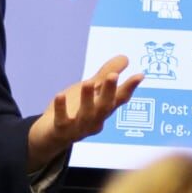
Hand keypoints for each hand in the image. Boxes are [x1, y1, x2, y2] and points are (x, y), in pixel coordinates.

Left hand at [27, 55, 142, 170]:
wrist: (51, 135)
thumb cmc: (74, 109)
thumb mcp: (91, 90)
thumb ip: (105, 76)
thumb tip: (126, 58)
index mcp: (103, 109)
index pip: (119, 99)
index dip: (129, 88)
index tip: (140, 75)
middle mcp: (94, 120)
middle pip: (104, 107)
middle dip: (109, 92)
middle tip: (113, 76)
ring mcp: (78, 127)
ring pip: (85, 114)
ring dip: (87, 99)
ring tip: (87, 83)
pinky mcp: (61, 129)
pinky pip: (62, 120)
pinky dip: (61, 108)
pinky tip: (59, 95)